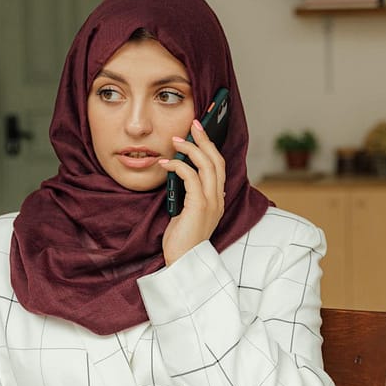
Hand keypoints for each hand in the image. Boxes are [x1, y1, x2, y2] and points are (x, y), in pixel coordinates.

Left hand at [159, 118, 225, 264]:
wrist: (182, 262)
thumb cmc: (181, 239)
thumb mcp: (187, 211)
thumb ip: (190, 194)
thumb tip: (181, 172)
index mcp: (218, 199)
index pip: (219, 166)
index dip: (211, 147)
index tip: (200, 131)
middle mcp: (218, 198)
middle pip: (216, 160)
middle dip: (205, 139)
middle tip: (193, 124)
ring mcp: (211, 202)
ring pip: (207, 165)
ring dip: (190, 148)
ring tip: (176, 140)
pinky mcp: (199, 206)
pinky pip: (191, 177)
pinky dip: (178, 166)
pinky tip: (165, 163)